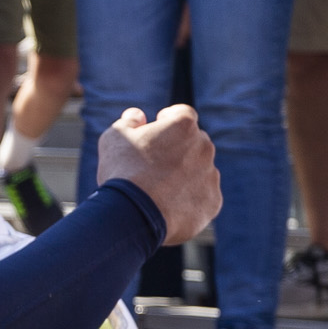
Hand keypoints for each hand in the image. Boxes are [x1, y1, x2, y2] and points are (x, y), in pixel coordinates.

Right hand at [96, 105, 220, 245]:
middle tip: (151, 166)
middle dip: (177, 150)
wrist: (133, 214)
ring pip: (200, 171)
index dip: (166, 120)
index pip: (181, 114)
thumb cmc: (122, 172)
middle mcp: (205, 147)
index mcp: (183, 125)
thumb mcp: (115, 138)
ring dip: (184, 176)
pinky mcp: (212, 202)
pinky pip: (202, 197)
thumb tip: (138, 116)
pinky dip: (188, 200)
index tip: (154, 130)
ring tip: (156, 191)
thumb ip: (128, 122)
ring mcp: (211, 175)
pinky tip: (166, 207)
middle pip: (194, 143)